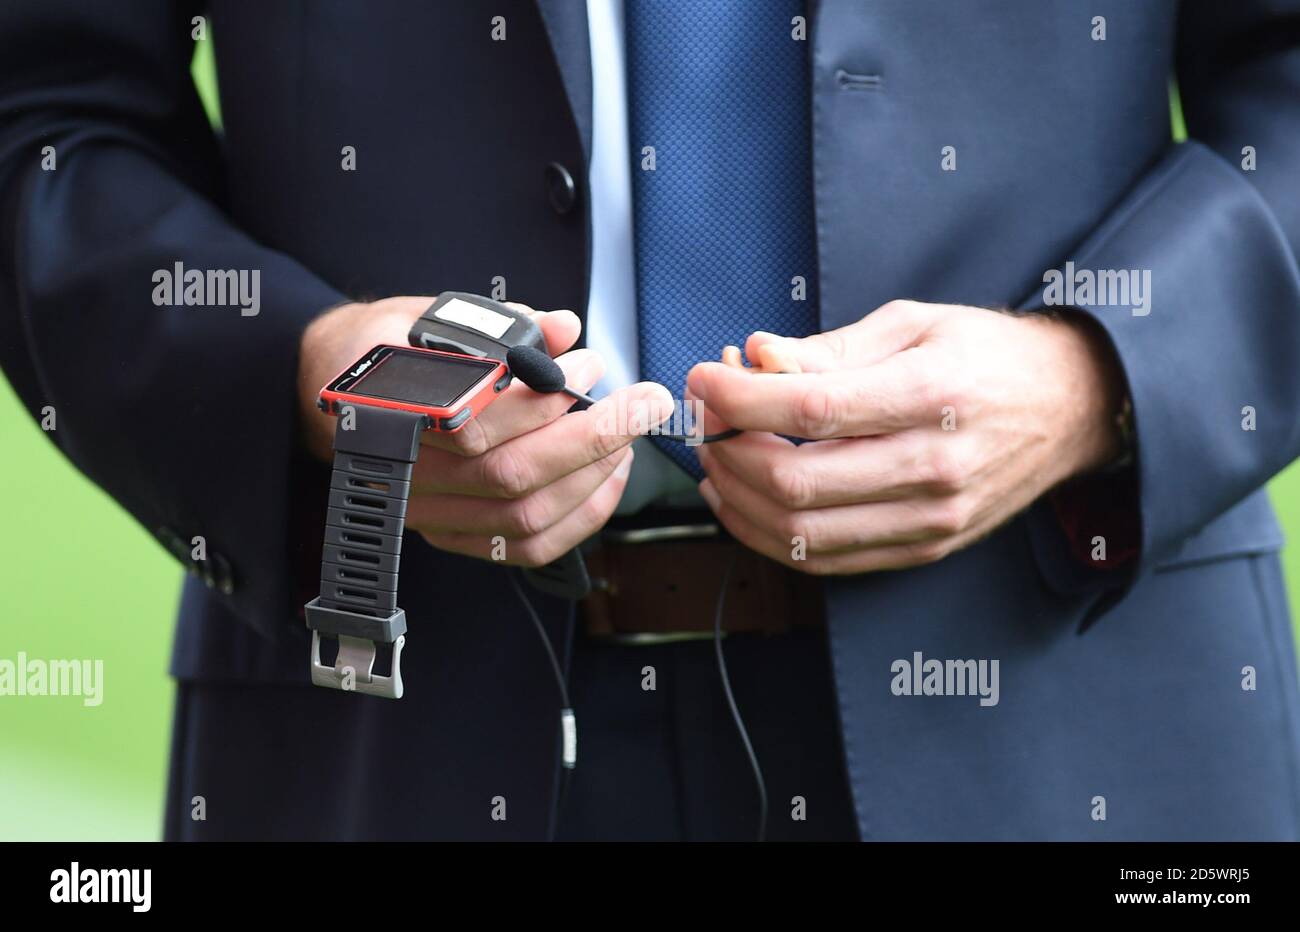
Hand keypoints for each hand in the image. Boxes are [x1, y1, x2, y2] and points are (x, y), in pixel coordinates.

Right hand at [299, 297, 672, 566]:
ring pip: (525, 516)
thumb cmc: (386, 347)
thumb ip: (496, 322)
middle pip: (511, 475)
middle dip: (594, 437)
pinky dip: (581, 516)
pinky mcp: (453, 534)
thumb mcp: (427, 315)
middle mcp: (408, 475)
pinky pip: (527, 546)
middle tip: (644, 401)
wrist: (330, 388)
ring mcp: (430, 513)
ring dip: (594, 475)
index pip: (477, 423)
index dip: (544, 399)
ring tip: (628, 431)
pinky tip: (609, 475)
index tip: (590, 363)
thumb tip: (563, 327)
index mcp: (390, 413)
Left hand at [686, 300, 1124, 574]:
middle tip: (706, 421)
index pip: (810, 407)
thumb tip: (753, 357)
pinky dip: (770, 536)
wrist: (1071, 409)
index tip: (703, 379)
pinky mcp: (925, 548)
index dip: (738, 396)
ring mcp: (930, 518)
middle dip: (727, 450)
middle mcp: (933, 467)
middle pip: (796, 480)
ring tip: (716, 460)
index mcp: (930, 395)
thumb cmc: (988, 356)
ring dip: (738, 499)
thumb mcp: (912, 323)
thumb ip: (828, 349)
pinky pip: (827, 560)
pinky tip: (747, 501)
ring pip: (802, 533)